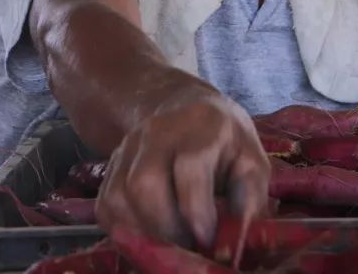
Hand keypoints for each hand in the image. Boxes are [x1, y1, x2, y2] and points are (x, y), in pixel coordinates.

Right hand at [95, 88, 269, 249]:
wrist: (186, 108)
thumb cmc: (225, 142)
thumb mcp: (251, 159)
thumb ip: (250, 196)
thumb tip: (239, 239)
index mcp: (203, 126)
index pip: (191, 166)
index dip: (196, 209)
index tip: (207, 239)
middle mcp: (159, 131)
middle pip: (145, 182)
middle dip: (165, 227)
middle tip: (187, 249)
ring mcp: (130, 147)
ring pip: (119, 196)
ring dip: (143, 232)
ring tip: (170, 247)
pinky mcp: (111, 166)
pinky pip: (106, 205)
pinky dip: (124, 231)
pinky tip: (149, 239)